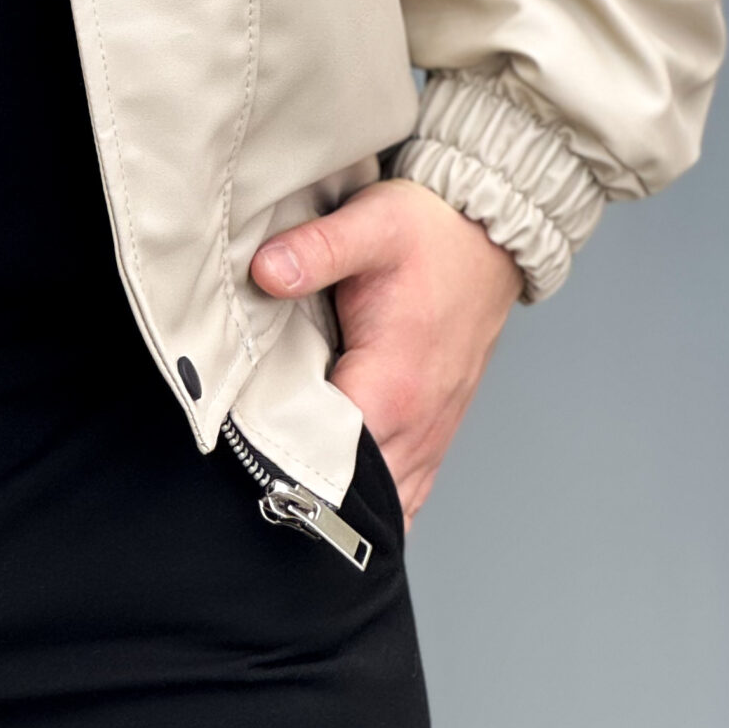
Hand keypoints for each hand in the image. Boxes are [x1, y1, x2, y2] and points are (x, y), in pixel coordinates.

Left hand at [249, 178, 520, 525]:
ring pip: (387, 503)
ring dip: (342, 503)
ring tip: (289, 493)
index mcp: (394, 386)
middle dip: (304, 493)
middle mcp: (418, 423)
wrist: (488, 232)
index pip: (329, 459)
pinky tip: (344, 500)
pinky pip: (411, 490)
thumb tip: (266, 271)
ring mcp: (432, 431)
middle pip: (355, 496)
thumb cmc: (430, 232)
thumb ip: (316, 249)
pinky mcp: (437, 428)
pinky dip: (380, 502)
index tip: (240, 455)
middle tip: (252, 477)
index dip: (280, 464)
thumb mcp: (370, 224)